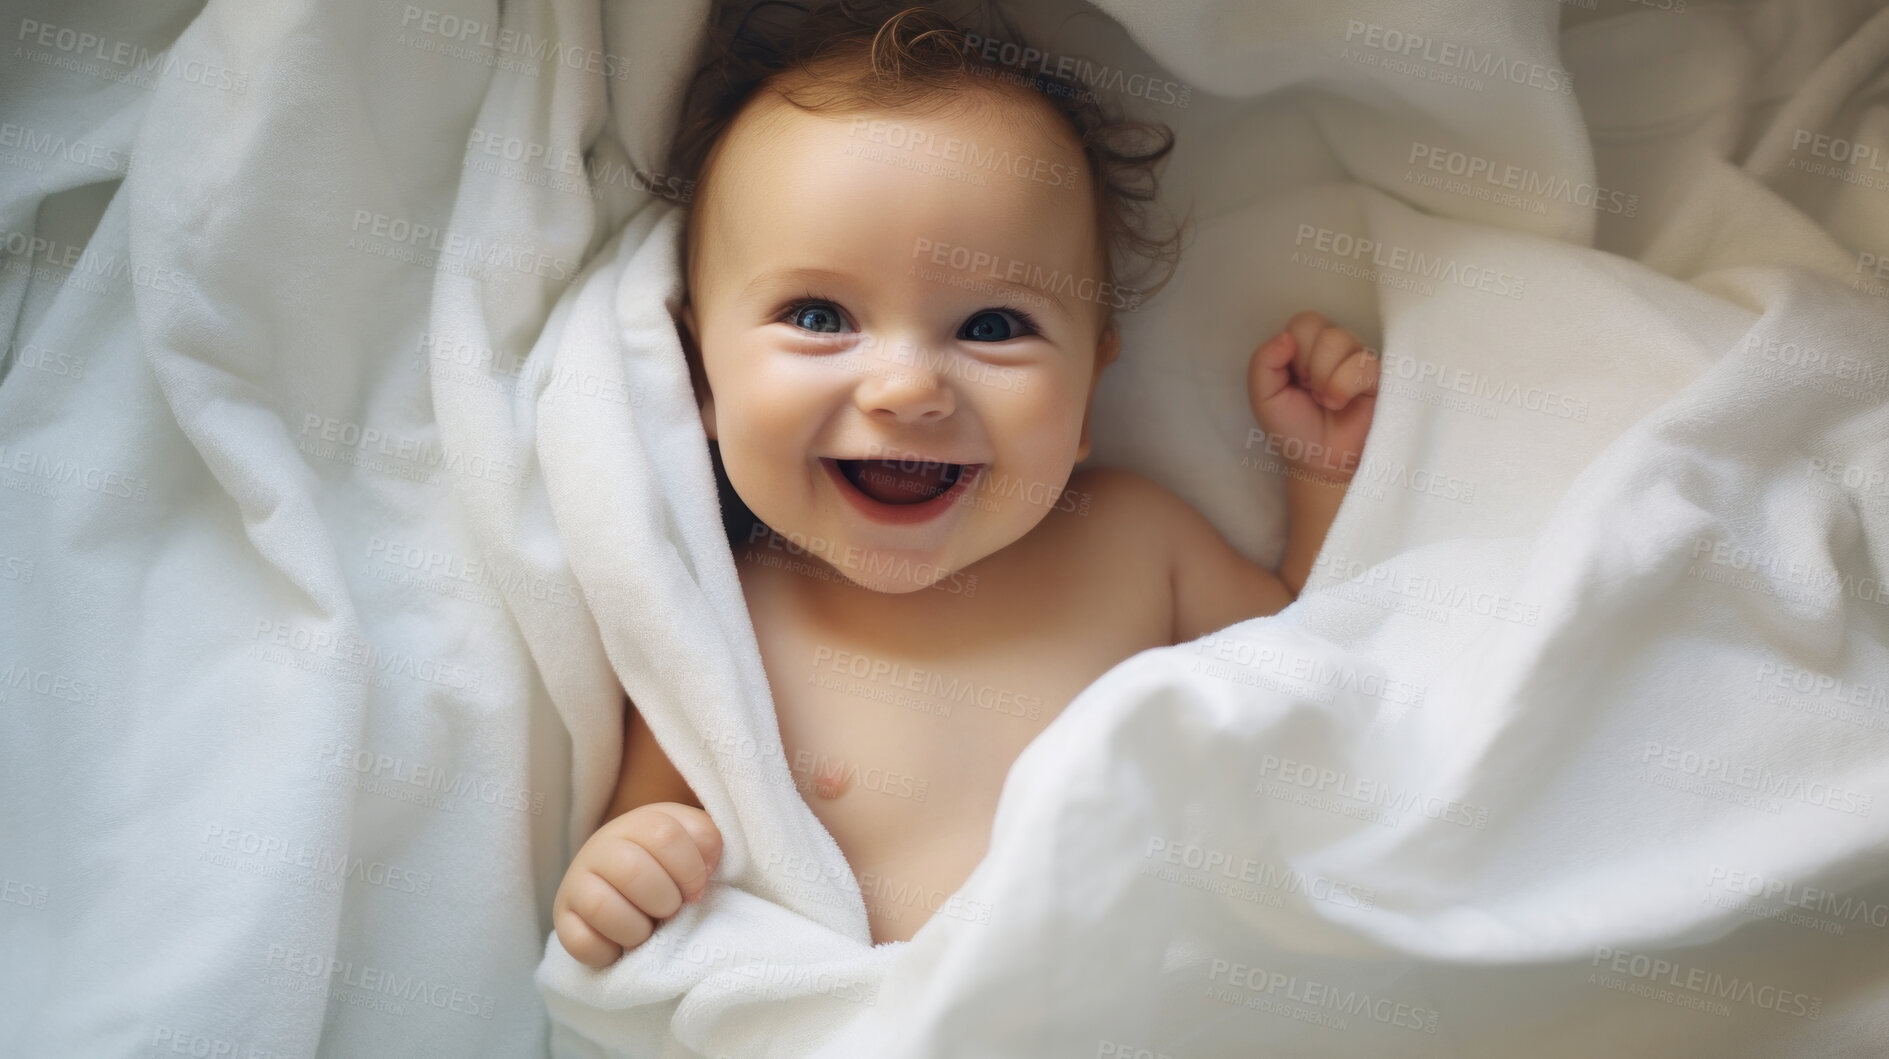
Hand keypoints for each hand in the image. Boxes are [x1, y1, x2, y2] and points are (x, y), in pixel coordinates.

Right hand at [553, 802, 722, 968]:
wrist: (623, 883)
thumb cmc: (667, 864)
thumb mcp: (692, 840)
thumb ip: (706, 840)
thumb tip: (707, 865)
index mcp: (637, 824)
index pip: (665, 836)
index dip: (690, 870)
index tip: (696, 891)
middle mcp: (600, 848)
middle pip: (632, 871)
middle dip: (664, 901)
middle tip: (670, 912)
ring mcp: (577, 884)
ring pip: (601, 907)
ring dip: (637, 930)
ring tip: (647, 932)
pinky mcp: (562, 920)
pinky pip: (581, 942)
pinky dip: (608, 952)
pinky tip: (622, 947)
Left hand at [1247, 310, 1378, 482]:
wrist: (1321, 461)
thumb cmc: (1294, 428)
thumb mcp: (1263, 397)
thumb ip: (1263, 363)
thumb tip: (1286, 337)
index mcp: (1304, 347)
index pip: (1301, 321)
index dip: (1293, 350)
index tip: (1294, 380)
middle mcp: (1332, 348)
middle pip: (1316, 323)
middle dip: (1306, 362)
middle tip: (1309, 390)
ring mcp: (1356, 359)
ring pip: (1339, 339)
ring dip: (1324, 376)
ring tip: (1325, 400)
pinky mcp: (1378, 376)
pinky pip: (1362, 363)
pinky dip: (1344, 386)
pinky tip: (1340, 404)